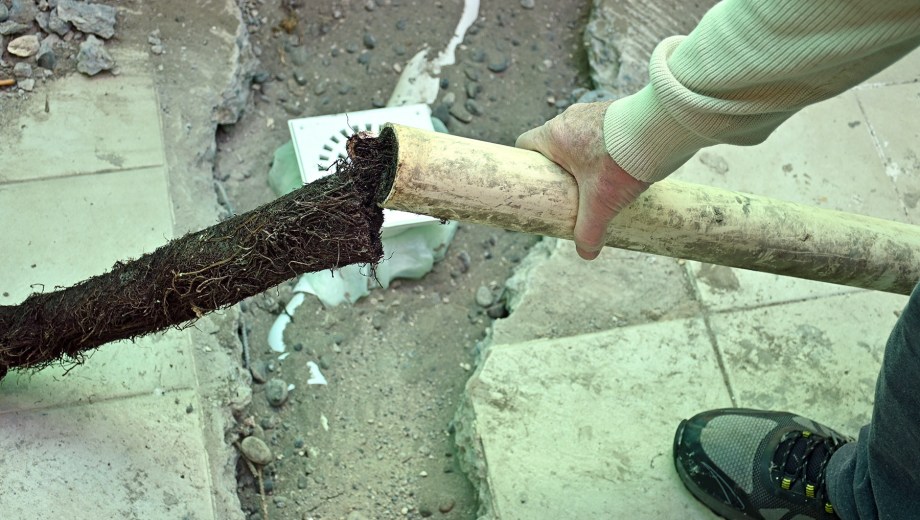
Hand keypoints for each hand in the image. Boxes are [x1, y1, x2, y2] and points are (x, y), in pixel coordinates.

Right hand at [516, 101, 649, 259]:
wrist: (661, 128)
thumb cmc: (622, 160)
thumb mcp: (601, 203)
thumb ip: (589, 231)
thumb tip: (586, 253)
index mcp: (554, 134)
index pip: (525, 144)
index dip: (527, 165)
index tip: (538, 183)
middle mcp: (570, 117)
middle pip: (553, 144)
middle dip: (559, 167)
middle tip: (571, 190)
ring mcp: (593, 111)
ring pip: (578, 136)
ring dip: (584, 156)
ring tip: (599, 179)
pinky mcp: (615, 109)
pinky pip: (600, 130)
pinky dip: (605, 146)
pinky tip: (619, 163)